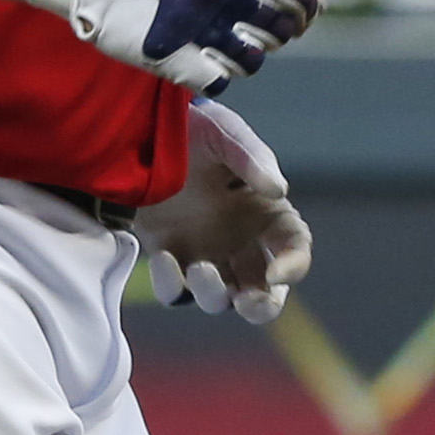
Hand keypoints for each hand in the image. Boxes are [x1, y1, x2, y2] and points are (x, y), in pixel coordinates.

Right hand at [28, 0, 319, 93]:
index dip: (306, 9)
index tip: (304, 18)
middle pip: (279, 31)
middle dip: (277, 35)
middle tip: (262, 34)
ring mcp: (201, 28)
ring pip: (252, 62)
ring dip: (246, 58)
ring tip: (229, 49)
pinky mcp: (176, 58)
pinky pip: (218, 82)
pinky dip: (216, 77)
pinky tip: (204, 64)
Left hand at [135, 98, 311, 321]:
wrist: (140, 129)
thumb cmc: (194, 128)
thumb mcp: (225, 134)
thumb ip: (252, 159)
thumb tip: (278, 190)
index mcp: (265, 212)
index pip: (294, 247)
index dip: (294, 266)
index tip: (277, 272)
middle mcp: (240, 240)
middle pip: (264, 292)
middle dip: (262, 307)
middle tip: (248, 302)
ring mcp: (204, 252)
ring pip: (220, 299)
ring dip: (215, 295)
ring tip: (200, 269)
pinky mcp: (168, 256)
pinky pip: (174, 291)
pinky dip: (171, 284)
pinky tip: (162, 257)